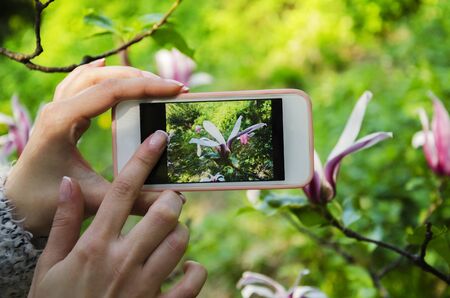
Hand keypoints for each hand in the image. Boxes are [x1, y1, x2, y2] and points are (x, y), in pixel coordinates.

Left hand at [4, 59, 186, 235]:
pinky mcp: (60, 114)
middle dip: (141, 78)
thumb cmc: (47, 202)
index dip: (146, 87)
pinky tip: (105, 67)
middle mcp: (57, 108)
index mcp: (62, 121)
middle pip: (103, 77)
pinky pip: (77, 82)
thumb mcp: (95, 199)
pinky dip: (95, 73)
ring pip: (91, 76)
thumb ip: (134, 199)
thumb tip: (171, 200)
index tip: (176, 89)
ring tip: (152, 80)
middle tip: (172, 88)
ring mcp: (56, 108)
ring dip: (123, 74)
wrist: (18, 205)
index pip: (111, 91)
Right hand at [28, 131, 206, 296]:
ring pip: (180, 241)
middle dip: (172, 199)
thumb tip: (69, 184)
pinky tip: (186, 267)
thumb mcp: (48, 267)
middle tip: (169, 200)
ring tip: (172, 232)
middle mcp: (122, 261)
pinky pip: (192, 282)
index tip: (160, 138)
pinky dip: (194, 270)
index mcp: (94, 246)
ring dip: (181, 231)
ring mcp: (144, 286)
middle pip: (163, 212)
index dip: (142, 161)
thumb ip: (63, 224)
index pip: (122, 192)